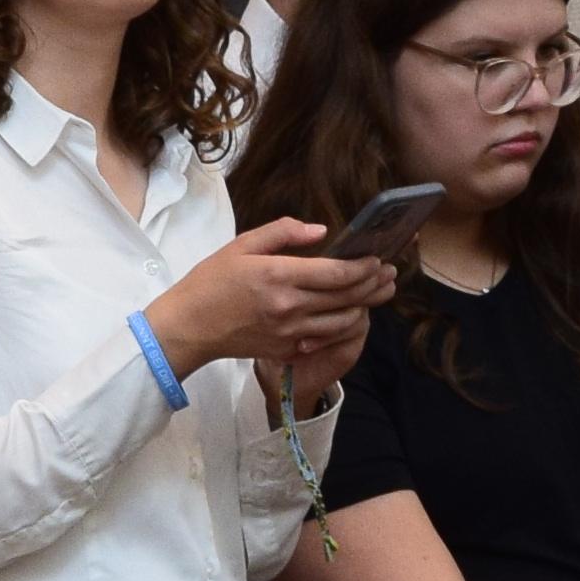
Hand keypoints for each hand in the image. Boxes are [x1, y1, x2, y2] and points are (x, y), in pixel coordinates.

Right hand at [148, 224, 387, 391]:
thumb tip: (321, 231)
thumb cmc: (211, 281)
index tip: (377, 259)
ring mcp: (290, 332)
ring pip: (343, 322)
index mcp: (279, 276)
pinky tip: (349, 315)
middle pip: (347, 297)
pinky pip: (325, 339)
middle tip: (390, 274)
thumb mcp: (242, 245)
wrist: (190, 326)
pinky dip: (342, 327)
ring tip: (377, 294)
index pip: (337, 273)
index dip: (364, 267)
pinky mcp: (287, 349)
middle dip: (374, 284)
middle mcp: (289, 306)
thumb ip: (282, 233)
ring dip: (365, 307)